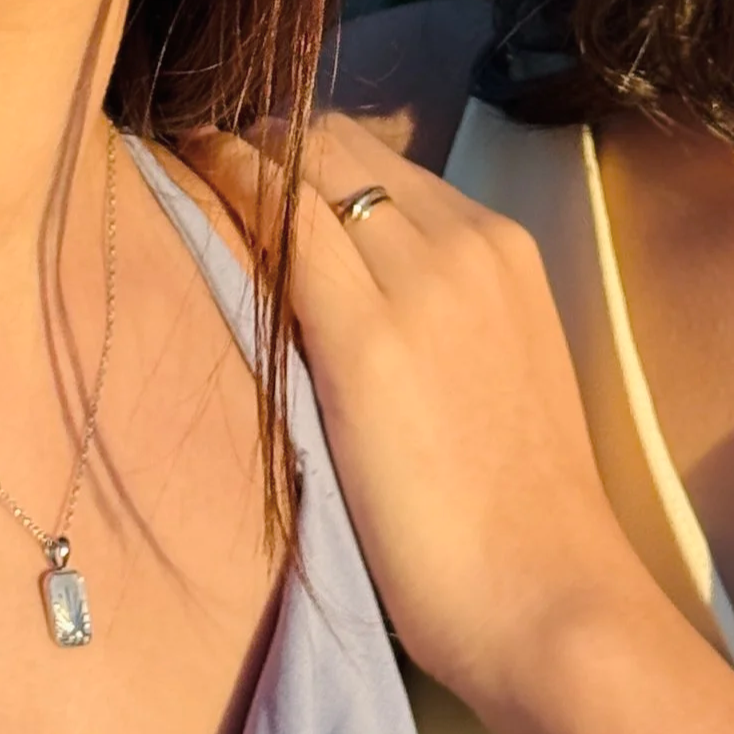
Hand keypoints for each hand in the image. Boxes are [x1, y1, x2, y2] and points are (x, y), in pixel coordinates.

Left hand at [183, 112, 647, 704]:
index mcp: (505, 250)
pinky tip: (188, 172)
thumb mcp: (492, 369)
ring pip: (307, 165)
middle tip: (208, 163)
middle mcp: (467, 242)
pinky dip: (230, 181)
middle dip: (270, 141)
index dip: (309, 154)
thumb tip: (355, 294)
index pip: (386, 162)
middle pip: (341, 145)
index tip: (254, 165)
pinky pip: (283, 223)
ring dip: (241, 154)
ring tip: (187, 163)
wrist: (547, 592)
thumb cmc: (514, 512)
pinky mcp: (366, 339)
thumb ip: (434, 316)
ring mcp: (420, 282)